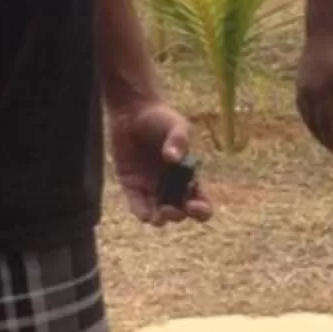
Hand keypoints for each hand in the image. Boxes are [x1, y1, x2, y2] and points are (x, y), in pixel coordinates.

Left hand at [110, 99, 210, 224]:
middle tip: (170, 209)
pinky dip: (141, 212)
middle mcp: (171, 186)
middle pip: (180, 212)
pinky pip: (137, 205)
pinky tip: (144, 214)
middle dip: (177, 215)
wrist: (133, 112)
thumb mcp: (176, 125)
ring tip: (158, 216)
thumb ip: (179, 140)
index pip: (201, 202)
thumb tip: (173, 159)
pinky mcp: (131, 185)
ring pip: (158, 214)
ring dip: (160, 219)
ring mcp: (151, 187)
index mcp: (189, 176)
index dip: (201, 210)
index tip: (194, 205)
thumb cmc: (160, 118)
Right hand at [294, 27, 332, 152]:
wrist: (323, 31)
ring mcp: (301, 87)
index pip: (324, 123)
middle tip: (330, 147)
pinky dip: (307, 115)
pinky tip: (313, 116)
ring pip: (304, 114)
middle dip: (321, 136)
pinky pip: (301, 105)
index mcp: (321, 94)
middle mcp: (307, 93)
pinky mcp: (299, 81)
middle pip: (312, 122)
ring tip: (321, 135)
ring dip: (312, 127)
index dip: (330, 138)